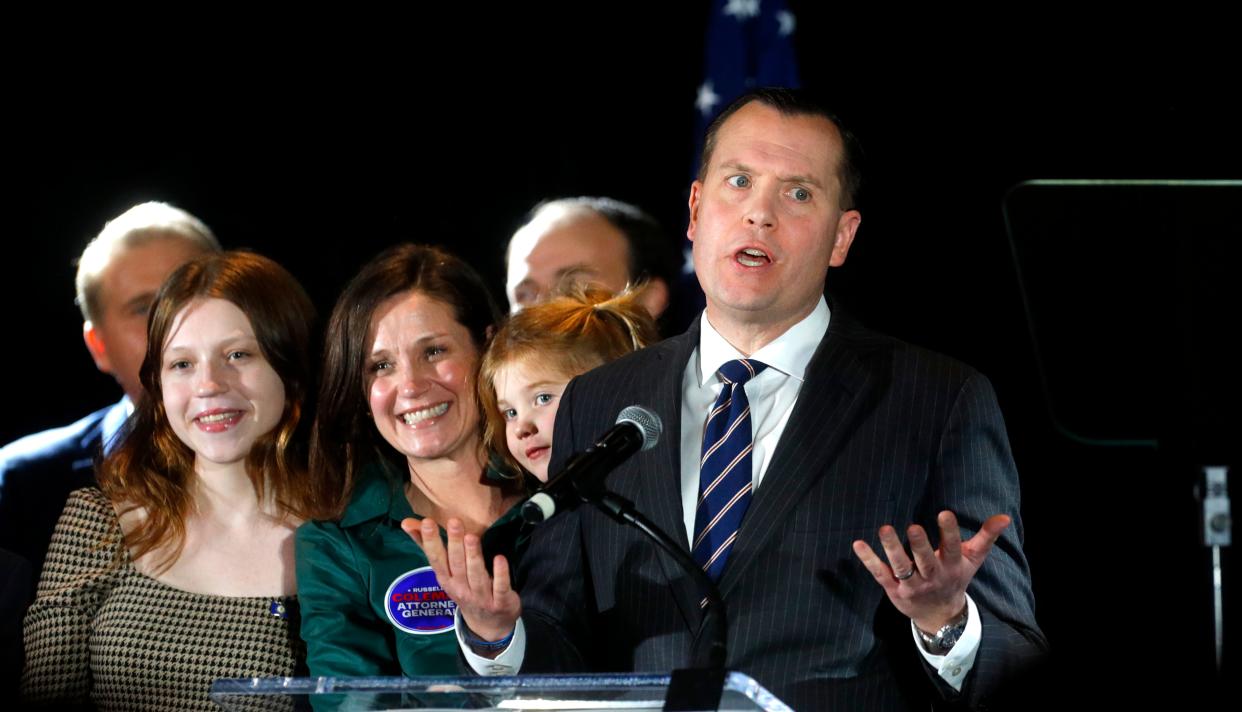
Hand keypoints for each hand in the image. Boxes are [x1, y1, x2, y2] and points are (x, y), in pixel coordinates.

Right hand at [403, 516, 520, 643]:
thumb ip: (428, 546)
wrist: (487, 625)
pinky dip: (500, 574)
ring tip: (471, 537)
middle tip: (454, 522)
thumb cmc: (463, 589)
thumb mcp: (445, 572)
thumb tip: (407, 522)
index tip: (427, 522)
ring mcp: (480, 597)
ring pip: (476, 575)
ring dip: (474, 556)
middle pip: (457, 565)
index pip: (437, 559)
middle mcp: (461, 588)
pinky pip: (500, 587)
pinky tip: (499, 558)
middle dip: (455, 543)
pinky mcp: (500, 602)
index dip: (431, 541)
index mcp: (446, 579)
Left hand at [852, 510, 1009, 632]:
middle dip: (920, 545)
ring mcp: (911, 584)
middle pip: (925, 560)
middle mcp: (932, 576)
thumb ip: (986, 537)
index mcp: (951, 566)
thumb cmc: (955, 577)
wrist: (939, 615)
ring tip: (884, 529)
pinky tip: (858, 544)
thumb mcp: (972, 559)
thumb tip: (1004, 516)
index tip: (944, 513)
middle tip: (913, 527)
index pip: (952, 548)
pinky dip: (869, 560)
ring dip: (892, 549)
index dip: (949, 532)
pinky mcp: (893, 589)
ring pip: (901, 567)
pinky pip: (880, 574)